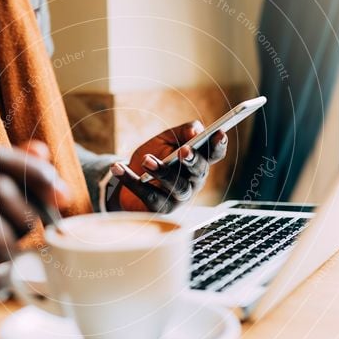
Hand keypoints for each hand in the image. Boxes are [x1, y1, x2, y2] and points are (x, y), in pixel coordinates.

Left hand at [110, 121, 227, 212]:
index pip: (213, 155)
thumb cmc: (151, 157)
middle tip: (184, 150)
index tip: (219, 133)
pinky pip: (147, 195)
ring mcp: (178, 198)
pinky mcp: (159, 209)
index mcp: (197, 163)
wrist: (127, 181)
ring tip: (146, 159)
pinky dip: (130, 180)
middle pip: (198, 172)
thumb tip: (196, 130)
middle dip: (192, 160)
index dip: (218, 146)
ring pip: (176, 186)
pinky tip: (118, 167)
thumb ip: (182, 131)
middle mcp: (193, 182)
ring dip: (161, 171)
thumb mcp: (165, 140)